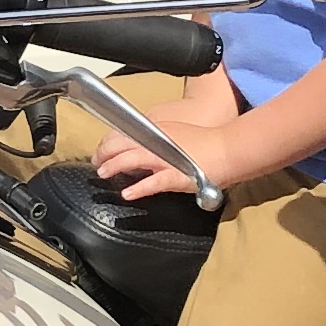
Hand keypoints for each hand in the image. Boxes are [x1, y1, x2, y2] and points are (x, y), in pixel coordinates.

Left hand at [96, 115, 238, 203]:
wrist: (228, 150)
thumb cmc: (205, 144)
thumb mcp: (175, 135)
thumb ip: (156, 141)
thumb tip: (137, 149)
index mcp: (158, 132)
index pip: (126, 133)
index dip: (109, 142)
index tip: (101, 150)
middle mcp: (160, 142)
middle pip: (124, 144)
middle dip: (105, 152)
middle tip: (96, 161)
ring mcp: (167, 159)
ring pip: (133, 159)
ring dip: (115, 165)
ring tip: (103, 173)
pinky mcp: (177, 176)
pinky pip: (154, 182)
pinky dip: (139, 187)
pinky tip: (128, 193)